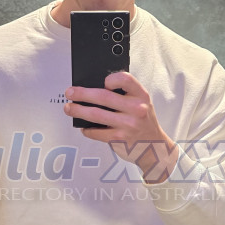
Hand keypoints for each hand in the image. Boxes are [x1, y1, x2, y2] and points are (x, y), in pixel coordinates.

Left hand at [64, 72, 178, 182]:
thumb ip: (125, 94)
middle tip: (70, 93)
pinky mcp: (119, 139)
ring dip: (78, 110)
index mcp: (141, 96)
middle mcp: (135, 109)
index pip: (125, 79)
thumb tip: (94, 88)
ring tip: (69, 108)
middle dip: (82, 94)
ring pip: (95, 115)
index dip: (112, 78)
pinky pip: (96, 132)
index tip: (102, 81)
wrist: (154, 146)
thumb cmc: (143, 121)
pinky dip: (87, 130)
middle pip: (103, 97)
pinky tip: (83, 127)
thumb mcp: (141, 103)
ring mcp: (127, 125)